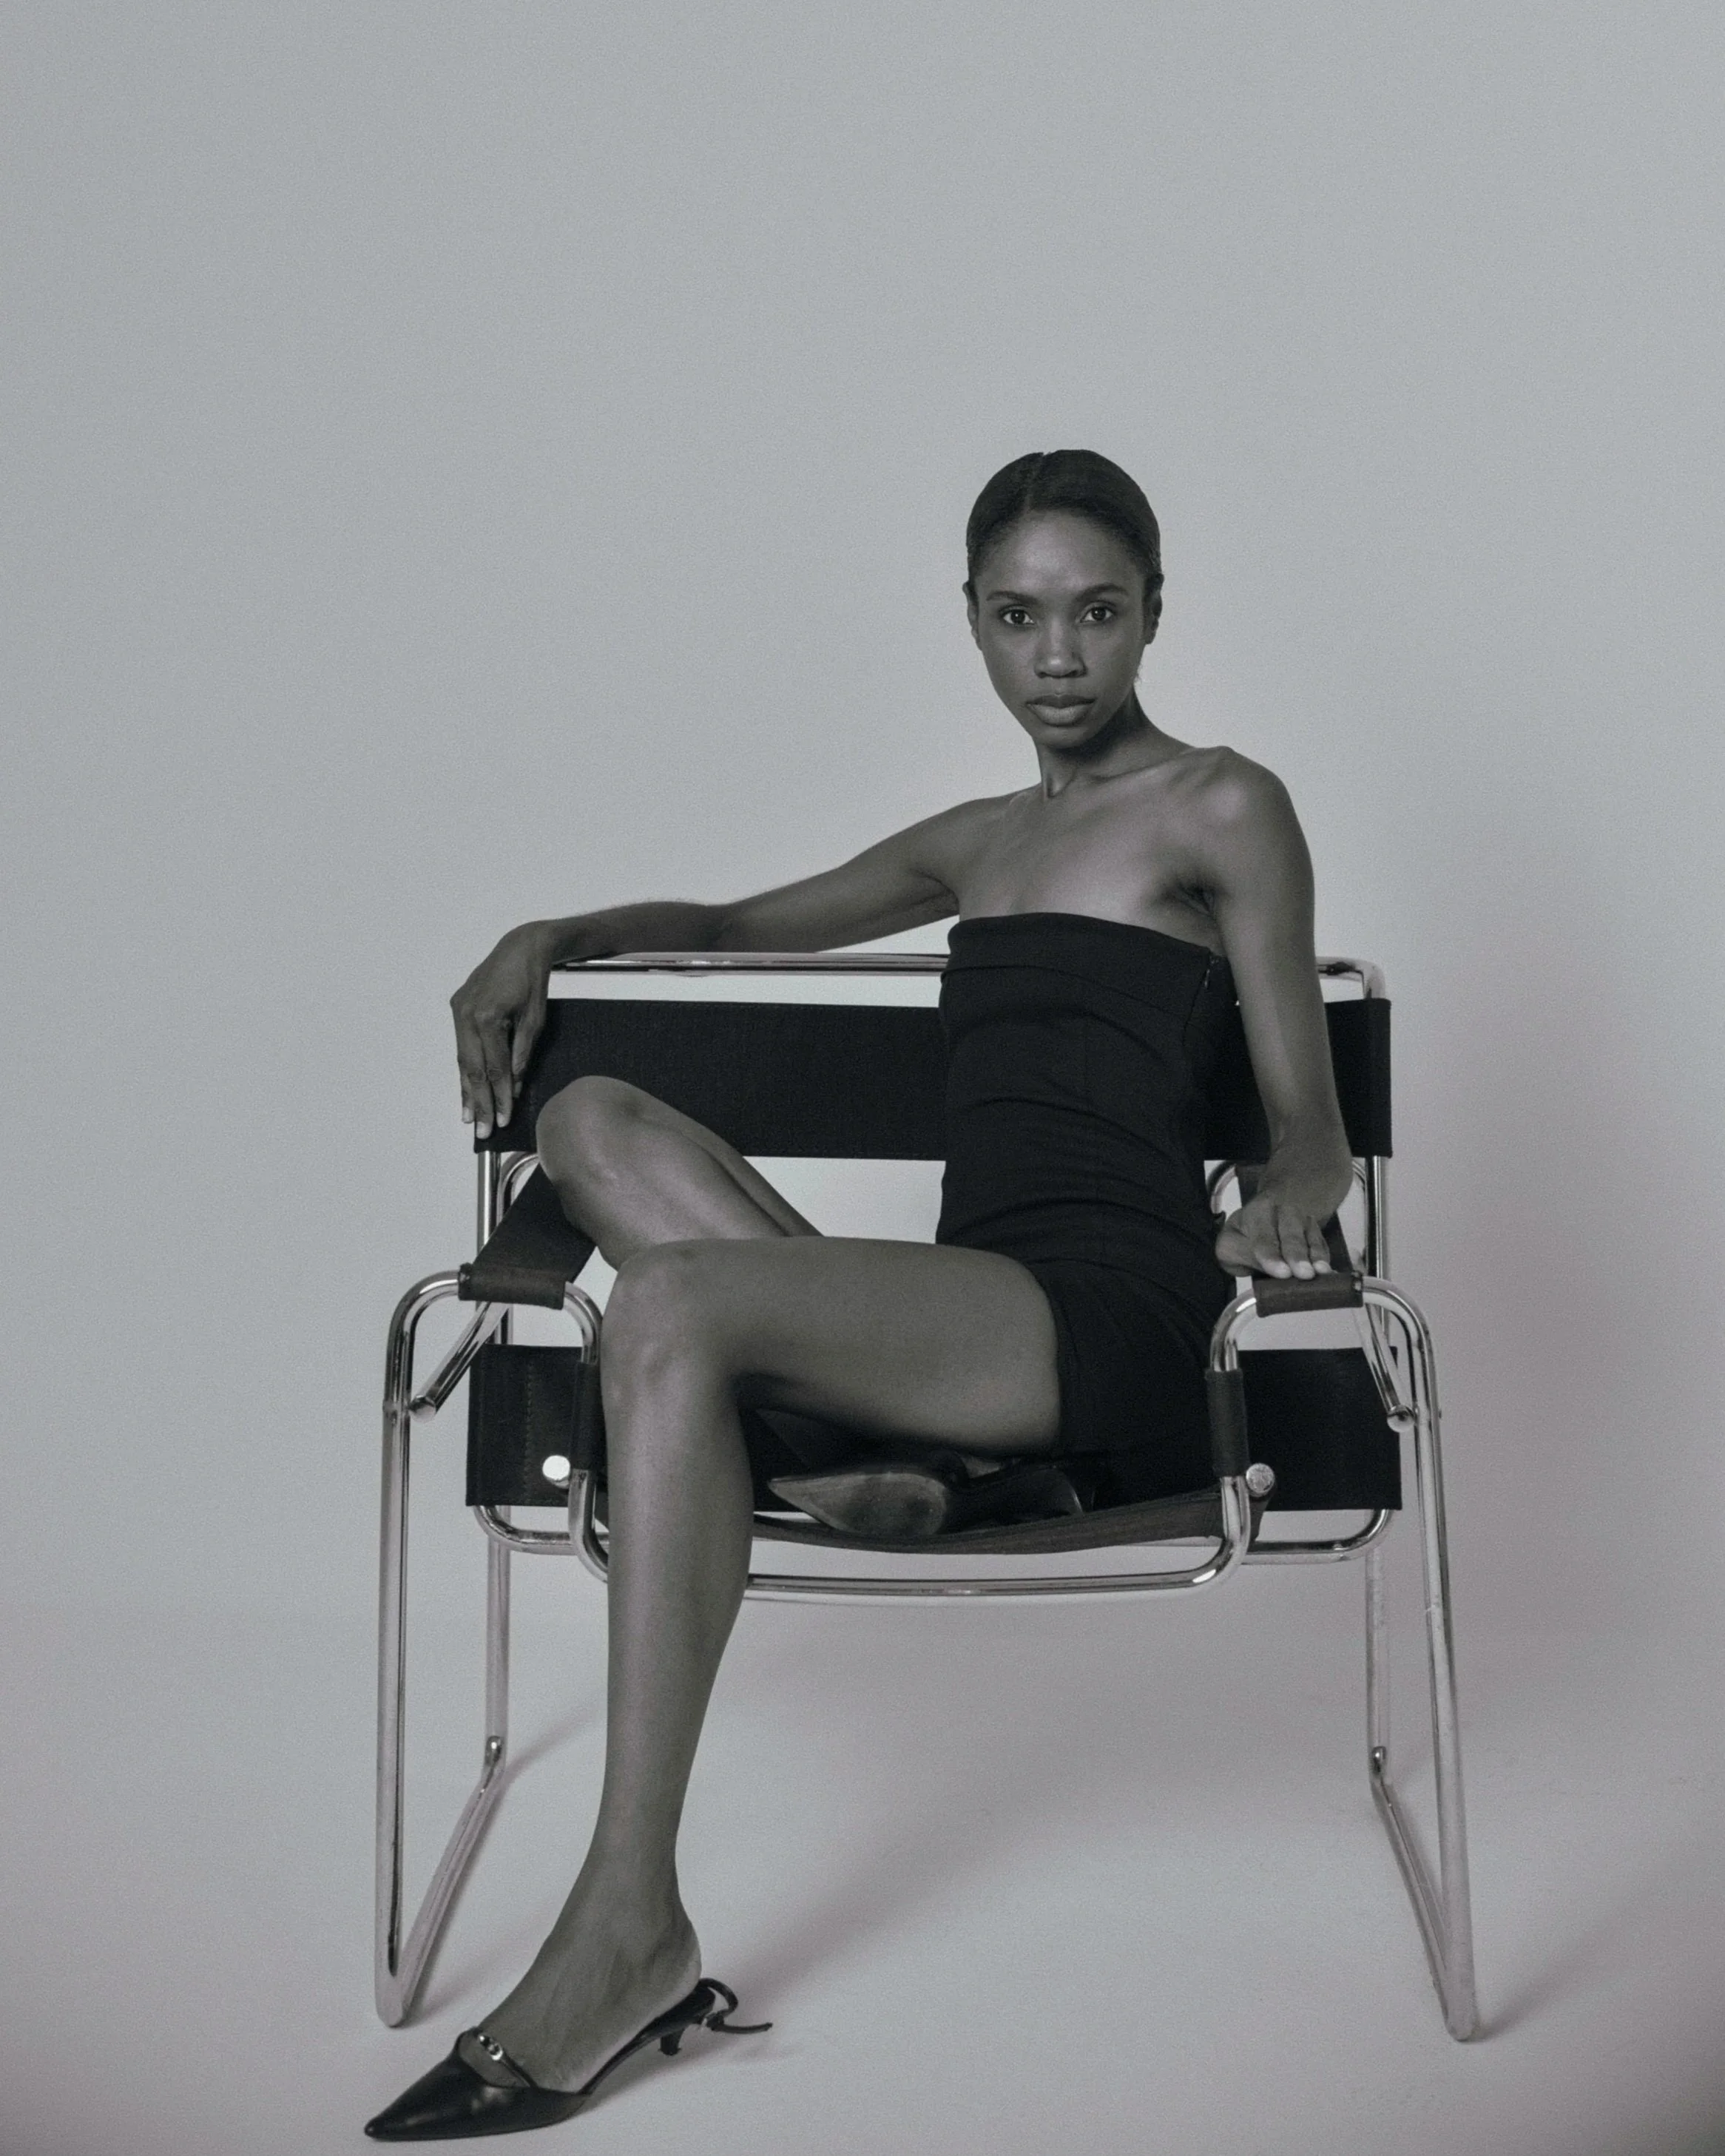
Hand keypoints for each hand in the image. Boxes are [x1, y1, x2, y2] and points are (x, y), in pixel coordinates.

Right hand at [450, 922, 555, 1138]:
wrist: (520, 947)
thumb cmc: (533, 982)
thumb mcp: (535, 1020)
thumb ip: (521, 1054)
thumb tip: (514, 1085)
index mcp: (487, 1017)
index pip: (494, 1067)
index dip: (500, 1095)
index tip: (503, 1119)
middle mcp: (466, 1014)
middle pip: (472, 1069)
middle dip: (479, 1102)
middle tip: (483, 1131)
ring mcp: (458, 1011)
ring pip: (462, 1060)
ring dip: (467, 1090)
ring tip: (470, 1118)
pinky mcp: (457, 1008)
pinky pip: (461, 1046)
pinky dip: (464, 1069)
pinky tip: (465, 1090)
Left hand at [1215, 1193, 1334, 1279]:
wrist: (1269, 1213)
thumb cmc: (1245, 1235)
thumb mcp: (1230, 1243)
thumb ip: (1240, 1255)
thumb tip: (1261, 1268)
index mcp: (1256, 1214)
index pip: (1262, 1236)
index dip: (1271, 1256)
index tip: (1283, 1272)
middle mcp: (1281, 1212)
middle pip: (1290, 1234)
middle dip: (1297, 1255)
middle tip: (1304, 1273)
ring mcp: (1302, 1220)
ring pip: (1309, 1236)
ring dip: (1315, 1255)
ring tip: (1321, 1272)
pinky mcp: (1315, 1231)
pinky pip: (1321, 1243)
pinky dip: (1324, 1257)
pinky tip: (1327, 1271)